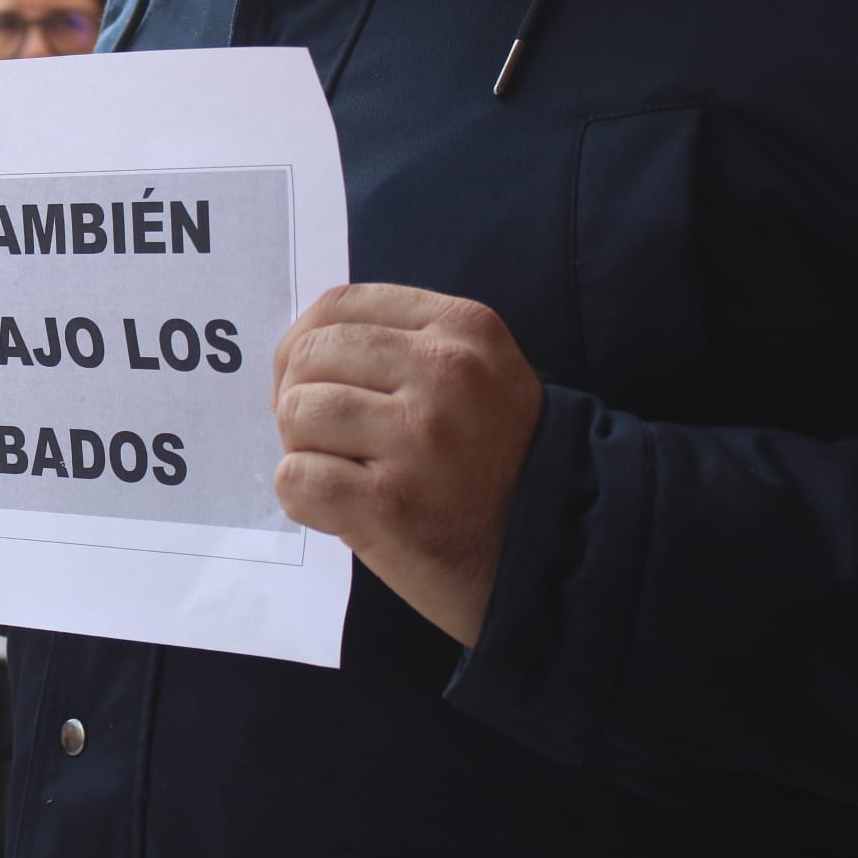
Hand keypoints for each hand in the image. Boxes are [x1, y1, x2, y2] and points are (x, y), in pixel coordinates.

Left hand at [271, 284, 542, 645]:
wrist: (562, 551)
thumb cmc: (499, 462)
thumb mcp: (479, 373)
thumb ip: (401, 345)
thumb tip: (297, 356)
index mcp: (462, 328)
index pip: (340, 305)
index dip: (303, 343)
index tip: (309, 381)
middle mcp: (445, 372)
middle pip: (310, 355)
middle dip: (297, 397)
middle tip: (325, 438)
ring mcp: (417, 438)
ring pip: (296, 412)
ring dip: (301, 447)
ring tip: (342, 471)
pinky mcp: (390, 503)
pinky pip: (296, 478)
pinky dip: (305, 497)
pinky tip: (343, 509)